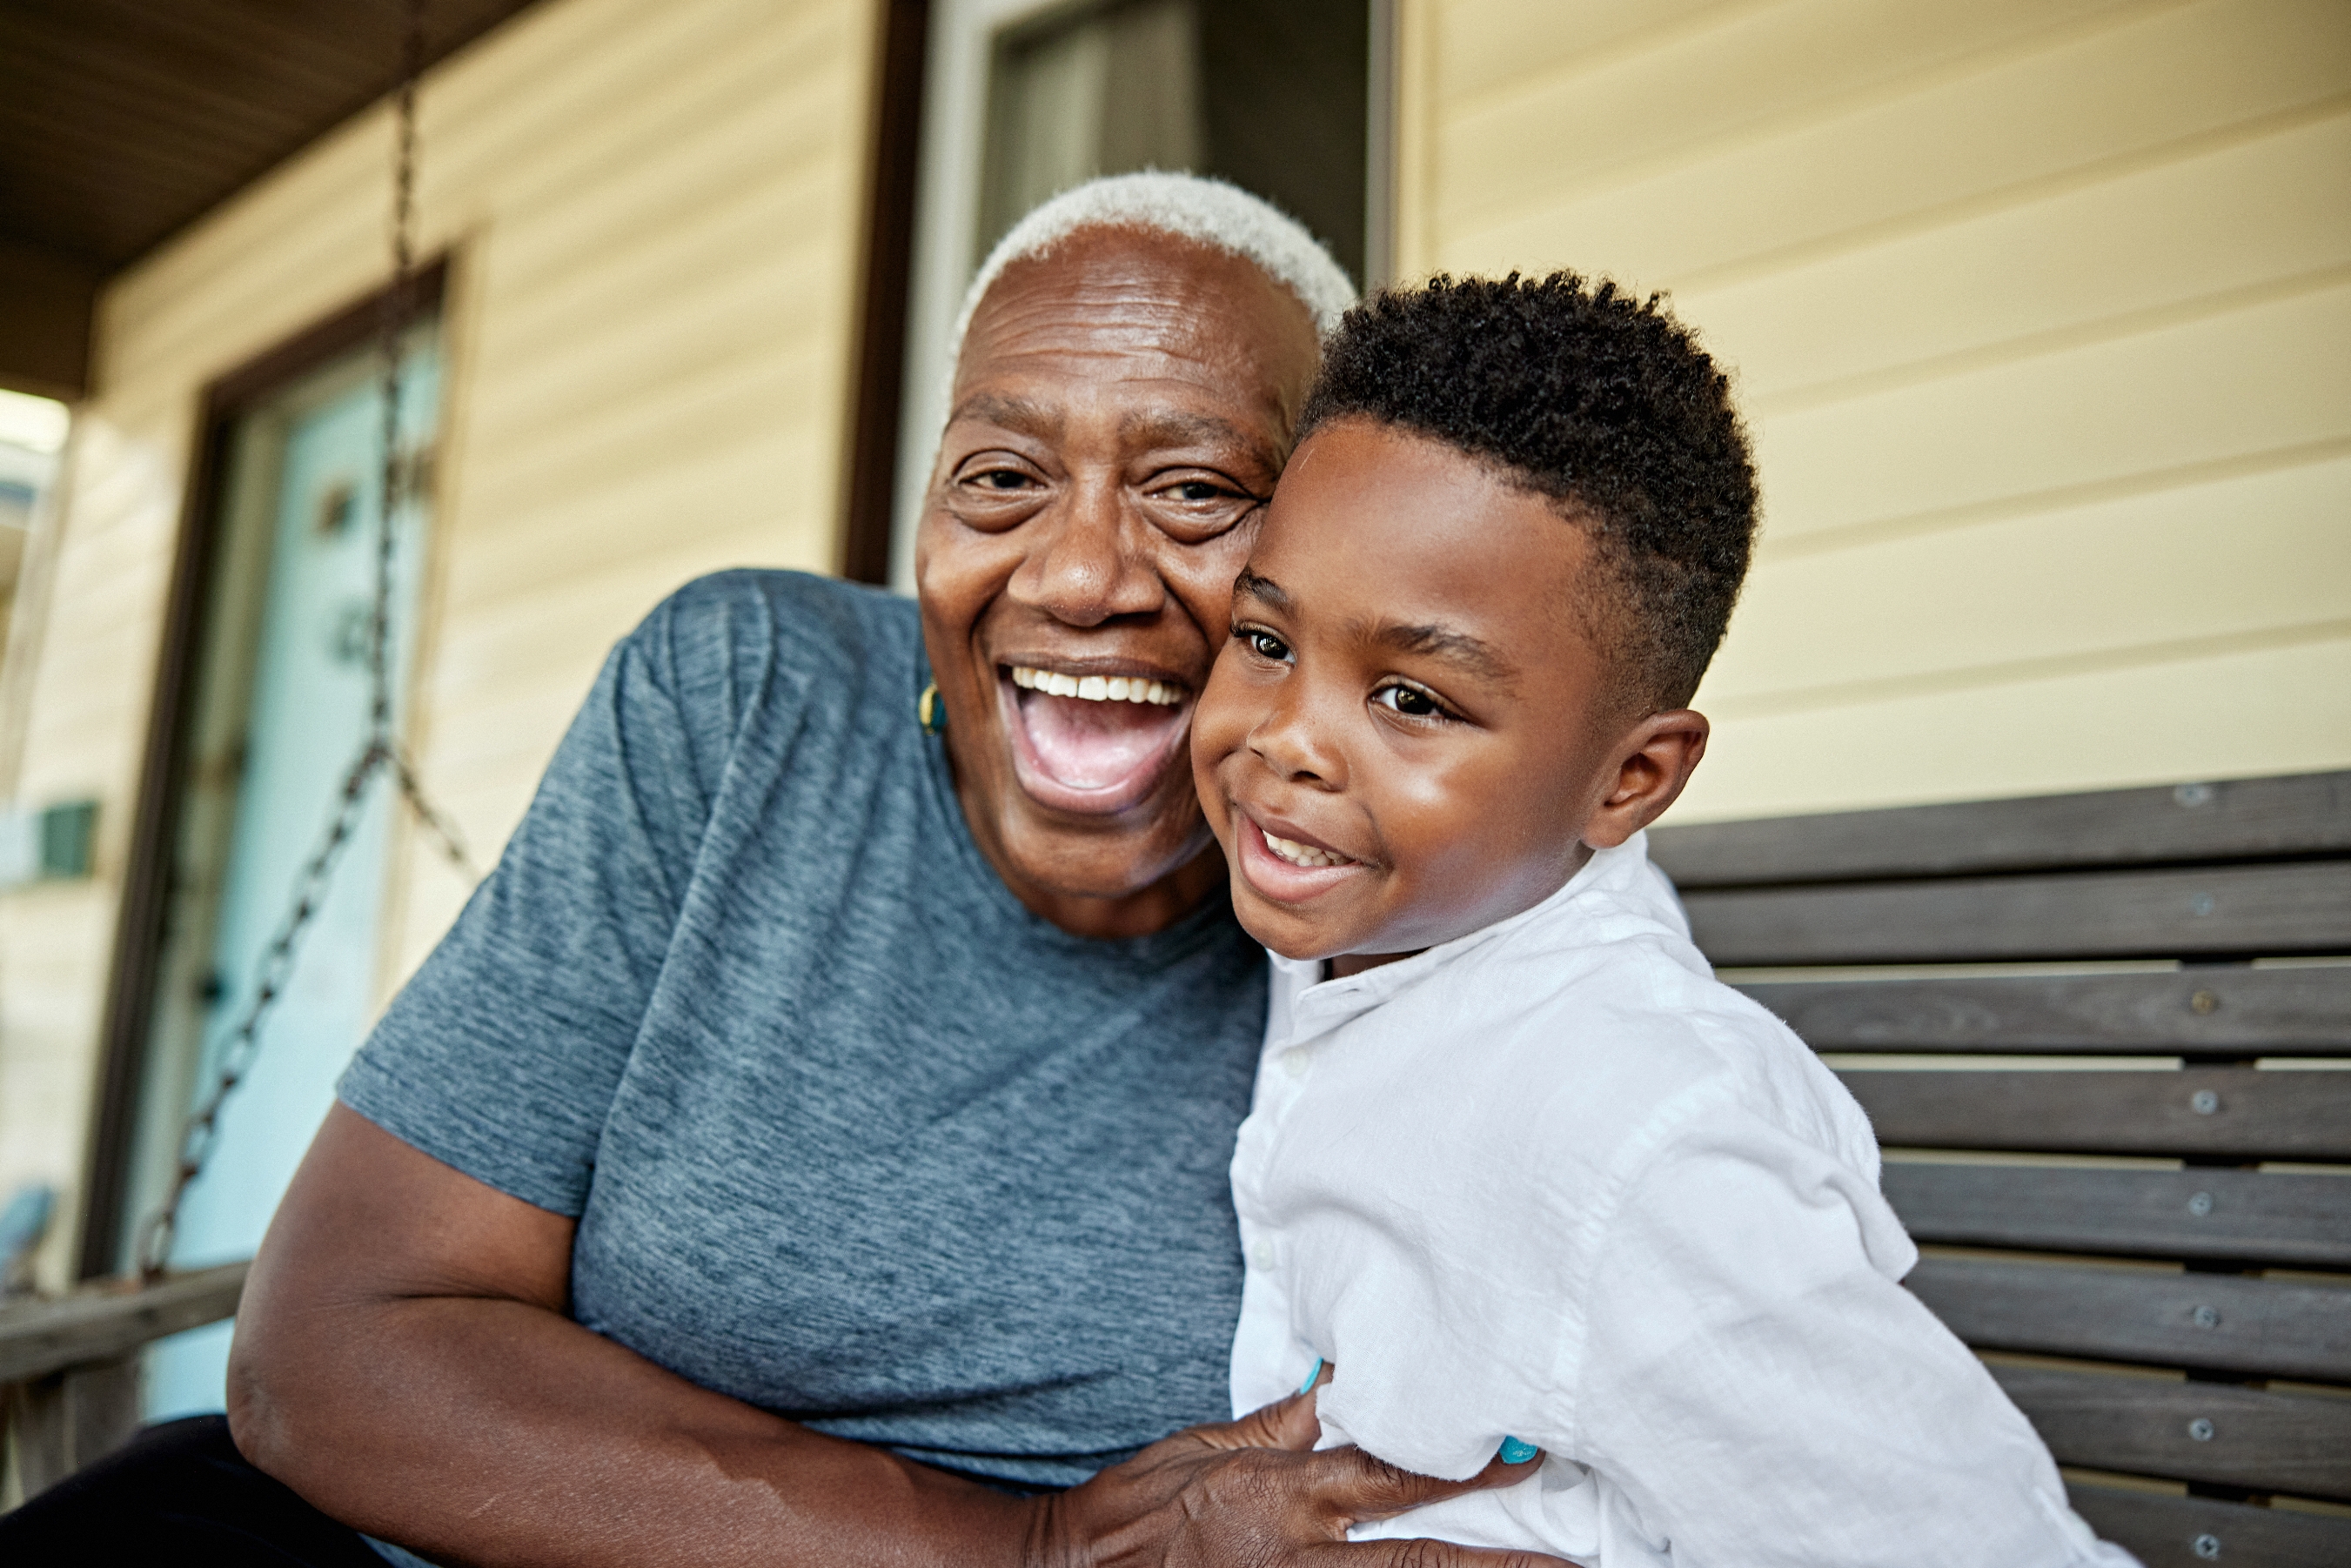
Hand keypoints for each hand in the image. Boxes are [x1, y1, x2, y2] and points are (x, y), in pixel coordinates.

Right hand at [1026, 1383, 1564, 1567]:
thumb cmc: (1130, 1511)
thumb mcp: (1196, 1449)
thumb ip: (1271, 1429)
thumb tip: (1334, 1395)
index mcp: (1283, 1492)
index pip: (1394, 1472)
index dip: (1465, 1466)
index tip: (1526, 1453)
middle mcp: (1297, 1551)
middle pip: (1418, 1561)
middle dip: (1499, 1562)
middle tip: (1568, 1560)